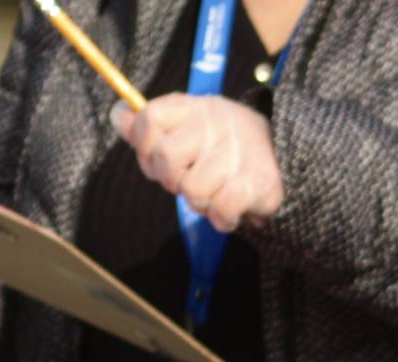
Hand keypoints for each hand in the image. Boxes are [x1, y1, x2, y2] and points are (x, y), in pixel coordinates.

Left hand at [113, 94, 283, 231]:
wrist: (280, 152)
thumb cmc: (217, 145)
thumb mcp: (182, 127)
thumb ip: (147, 127)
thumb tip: (117, 115)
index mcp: (192, 107)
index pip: (149, 118)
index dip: (145, 146)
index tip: (158, 155)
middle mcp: (215, 123)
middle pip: (166, 160)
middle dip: (172, 180)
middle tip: (191, 178)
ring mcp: (239, 152)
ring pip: (193, 190)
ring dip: (200, 201)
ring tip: (215, 190)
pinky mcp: (259, 182)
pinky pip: (221, 210)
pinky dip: (222, 218)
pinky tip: (230, 206)